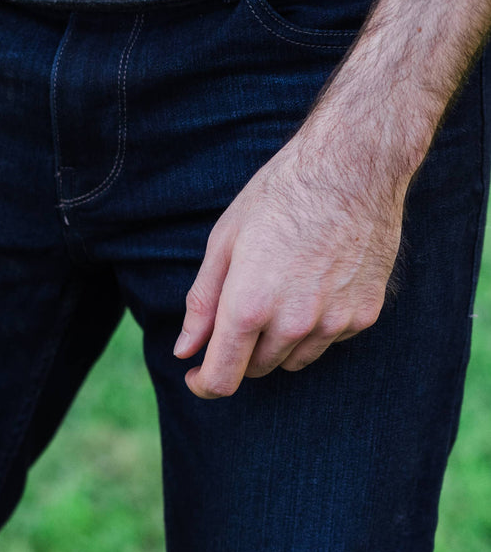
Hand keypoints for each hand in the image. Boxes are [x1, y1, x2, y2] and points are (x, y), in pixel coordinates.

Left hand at [174, 136, 406, 398]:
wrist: (352, 167)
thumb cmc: (278, 198)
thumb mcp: (223, 244)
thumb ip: (202, 305)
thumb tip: (185, 351)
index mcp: (248, 307)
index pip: (222, 379)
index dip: (204, 384)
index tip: (196, 375)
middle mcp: (293, 323)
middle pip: (256, 369)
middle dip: (240, 351)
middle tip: (241, 308)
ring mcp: (334, 321)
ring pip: (293, 360)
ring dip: (277, 342)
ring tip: (280, 289)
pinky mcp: (365, 314)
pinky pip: (329, 341)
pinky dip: (315, 327)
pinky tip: (315, 284)